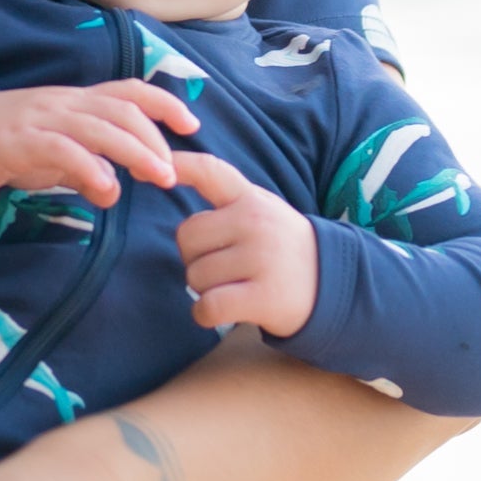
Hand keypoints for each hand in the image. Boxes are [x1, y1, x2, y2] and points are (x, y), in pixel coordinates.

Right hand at [0, 78, 195, 203]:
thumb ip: (85, 170)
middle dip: (155, 138)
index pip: (128, 91)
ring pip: (100, 127)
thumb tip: (114, 192)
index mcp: (77, 101)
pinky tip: (106, 188)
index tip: (192, 124)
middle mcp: (66, 103)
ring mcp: (44, 119)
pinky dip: (89, 167)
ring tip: (158, 177)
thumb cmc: (10, 144)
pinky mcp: (22, 140)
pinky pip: (63, 150)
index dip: (164, 103)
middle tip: (173, 172)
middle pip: (122, 110)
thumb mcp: (55, 156)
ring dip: (136, 152)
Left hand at [168, 150, 316, 335]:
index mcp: (251, 200)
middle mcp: (255, 223)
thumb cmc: (281, 248)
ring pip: (195, 276)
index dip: (178, 166)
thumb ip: (223, 195)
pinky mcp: (263, 296)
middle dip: (194, 257)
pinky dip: (206, 315)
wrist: (334, 286)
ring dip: (205, 289)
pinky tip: (225, 310)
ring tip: (235, 286)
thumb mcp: (261, 210)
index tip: (146, 171)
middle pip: (186, 238)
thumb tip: (169, 170)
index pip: (210, 172)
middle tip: (223, 267)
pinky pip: (207, 306)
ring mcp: (261, 259)